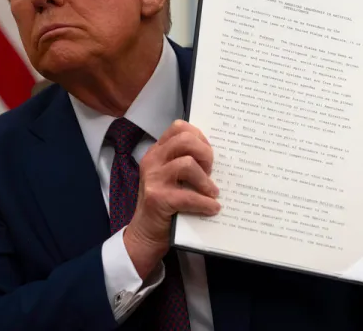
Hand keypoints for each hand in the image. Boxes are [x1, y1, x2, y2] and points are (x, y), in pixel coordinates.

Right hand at [124, 120, 219, 277]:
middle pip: (185, 139)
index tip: (208, 154)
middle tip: (210, 171)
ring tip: (212, 192)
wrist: (145, 234)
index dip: (199, 137)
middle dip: (205, 154)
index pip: (179, 127)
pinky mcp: (157, 198)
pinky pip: (188, 195)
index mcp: (157, 151)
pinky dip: (205, 203)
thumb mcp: (171, 177)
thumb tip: (217, 157)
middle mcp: (153, 160)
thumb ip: (186, 163)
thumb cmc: (165, 204)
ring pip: (187, 163)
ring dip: (205, 180)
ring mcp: (153, 178)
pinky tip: (212, 208)